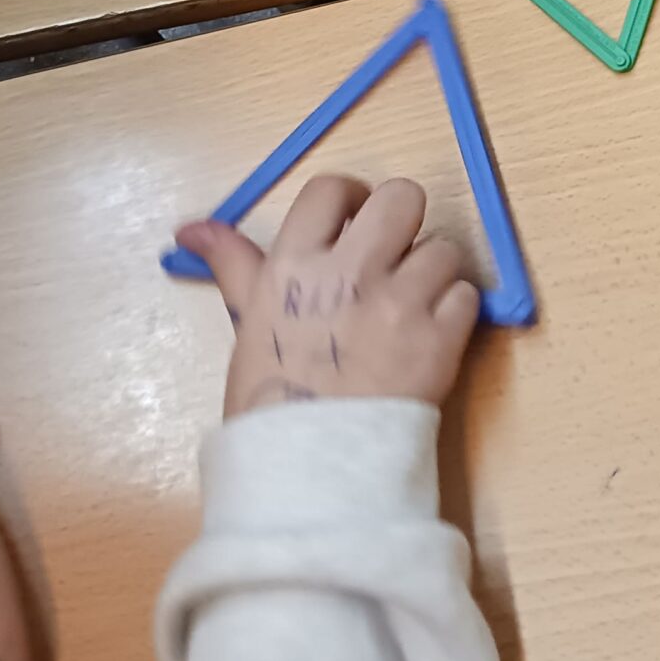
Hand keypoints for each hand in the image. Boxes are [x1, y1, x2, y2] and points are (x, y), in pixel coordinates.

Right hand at [174, 176, 481, 415]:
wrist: (309, 471)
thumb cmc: (270, 399)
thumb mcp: (250, 323)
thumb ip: (236, 264)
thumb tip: (192, 227)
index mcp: (297, 265)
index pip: (331, 189)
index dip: (350, 199)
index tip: (353, 222)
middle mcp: (351, 272)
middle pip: (404, 197)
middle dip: (402, 222)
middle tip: (391, 257)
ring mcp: (400, 303)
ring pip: (444, 248)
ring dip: (432, 273)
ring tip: (409, 308)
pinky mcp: (442, 337)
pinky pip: (467, 294)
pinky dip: (454, 312)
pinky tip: (428, 336)